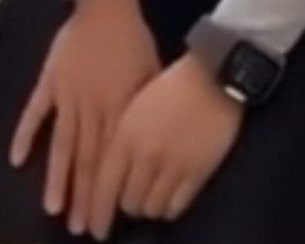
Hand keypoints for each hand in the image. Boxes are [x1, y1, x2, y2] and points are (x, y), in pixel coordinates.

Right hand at [11, 0, 159, 234]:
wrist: (106, 3)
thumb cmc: (134, 40)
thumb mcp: (150, 77)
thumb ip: (141, 115)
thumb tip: (141, 152)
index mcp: (117, 110)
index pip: (109, 162)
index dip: (104, 195)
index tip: (100, 223)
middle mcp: (90, 108)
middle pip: (84, 160)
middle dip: (81, 197)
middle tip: (77, 229)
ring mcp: (66, 94)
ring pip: (60, 143)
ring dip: (56, 177)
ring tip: (51, 208)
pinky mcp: (50, 80)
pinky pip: (35, 110)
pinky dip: (25, 134)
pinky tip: (15, 159)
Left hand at [87, 52, 242, 238]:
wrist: (210, 76)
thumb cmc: (168, 83)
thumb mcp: (134, 103)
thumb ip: (119, 134)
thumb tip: (107, 165)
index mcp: (125, 133)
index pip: (104, 184)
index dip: (96, 211)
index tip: (93, 228)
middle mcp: (145, 154)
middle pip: (127, 201)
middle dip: (124, 205)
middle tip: (126, 204)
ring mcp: (172, 166)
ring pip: (151, 208)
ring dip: (147, 206)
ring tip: (148, 197)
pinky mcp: (197, 174)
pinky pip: (176, 207)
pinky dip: (168, 208)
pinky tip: (167, 199)